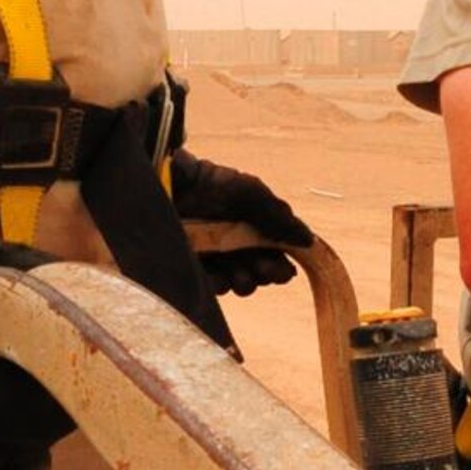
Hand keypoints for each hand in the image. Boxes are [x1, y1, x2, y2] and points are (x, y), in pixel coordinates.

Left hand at [170, 149, 313, 297]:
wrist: (161, 185)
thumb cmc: (205, 183)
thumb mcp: (249, 192)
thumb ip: (278, 216)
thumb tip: (309, 241)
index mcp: (250, 221)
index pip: (274, 249)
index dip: (282, 261)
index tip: (286, 271)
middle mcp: (233, 240)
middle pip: (260, 268)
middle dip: (267, 272)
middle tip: (266, 271)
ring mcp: (212, 255)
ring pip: (240, 281)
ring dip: (247, 281)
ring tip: (243, 273)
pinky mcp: (190, 267)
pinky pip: (213, 287)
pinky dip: (221, 285)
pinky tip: (221, 276)